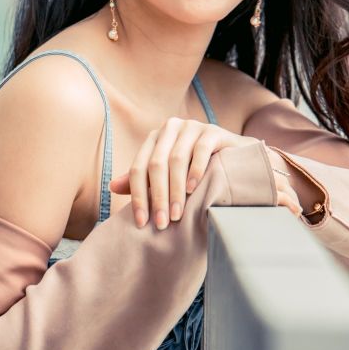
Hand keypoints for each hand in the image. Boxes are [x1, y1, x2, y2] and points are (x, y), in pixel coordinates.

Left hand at [109, 118, 294, 228]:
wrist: (236, 161)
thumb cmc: (196, 171)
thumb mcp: (167, 176)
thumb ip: (143, 180)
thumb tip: (112, 187)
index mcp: (154, 138)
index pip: (138, 168)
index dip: (137, 196)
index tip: (141, 223)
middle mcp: (170, 128)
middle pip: (156, 165)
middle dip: (157, 197)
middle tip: (162, 223)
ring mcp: (192, 126)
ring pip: (177, 159)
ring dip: (175, 190)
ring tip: (178, 214)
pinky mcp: (212, 130)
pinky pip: (200, 150)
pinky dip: (195, 171)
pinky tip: (193, 190)